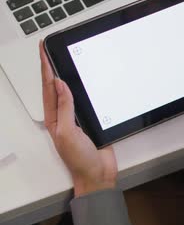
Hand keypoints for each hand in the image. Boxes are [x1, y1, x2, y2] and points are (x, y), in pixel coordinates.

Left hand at [40, 42, 117, 196]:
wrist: (98, 175)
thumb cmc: (80, 160)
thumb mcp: (67, 133)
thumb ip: (65, 108)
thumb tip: (60, 85)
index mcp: (54, 118)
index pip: (49, 87)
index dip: (46, 67)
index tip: (44, 50)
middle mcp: (64, 116)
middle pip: (56, 86)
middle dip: (51, 67)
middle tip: (48, 48)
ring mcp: (77, 119)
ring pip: (70, 92)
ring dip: (65, 75)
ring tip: (59, 59)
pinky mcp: (91, 122)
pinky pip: (85, 101)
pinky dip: (83, 89)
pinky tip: (83, 82)